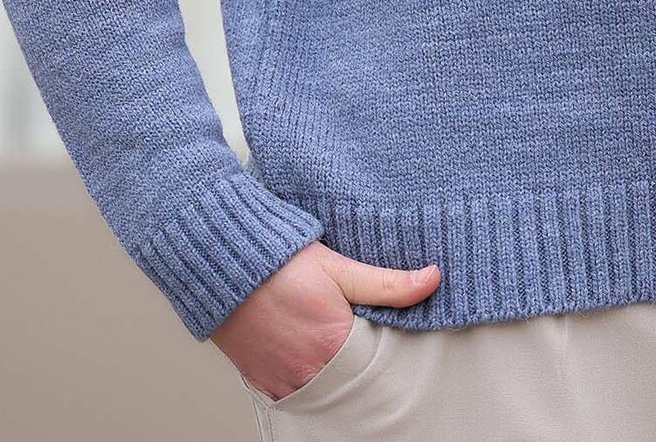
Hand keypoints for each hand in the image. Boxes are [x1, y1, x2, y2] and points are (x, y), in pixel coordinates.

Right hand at [211, 240, 439, 400]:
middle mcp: (307, 373)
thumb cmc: (279, 263)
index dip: (386, 346)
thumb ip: (387, 282)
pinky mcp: (262, 383)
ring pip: (323, 387)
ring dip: (333, 370)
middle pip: (351, 380)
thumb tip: (433, 278)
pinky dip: (308, 375)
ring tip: (335, 341)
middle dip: (361, 361)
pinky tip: (311, 351)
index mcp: (333, 346)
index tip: (390, 330)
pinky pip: (295, 391)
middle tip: (362, 335)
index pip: (377, 361)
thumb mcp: (339, 266)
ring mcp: (282, 382)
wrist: (222, 264)